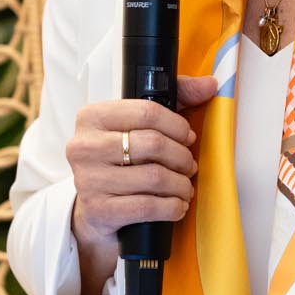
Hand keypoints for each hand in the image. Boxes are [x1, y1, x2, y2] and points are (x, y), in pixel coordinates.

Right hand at [66, 76, 218, 251]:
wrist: (92, 209)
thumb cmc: (117, 161)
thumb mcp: (137, 125)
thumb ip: (175, 98)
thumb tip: (209, 84)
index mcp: (92, 117)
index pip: (147, 112)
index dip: (177, 125)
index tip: (187, 137)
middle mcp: (85, 146)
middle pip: (153, 144)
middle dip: (182, 157)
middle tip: (189, 166)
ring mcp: (89, 179)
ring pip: (154, 177)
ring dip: (180, 185)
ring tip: (184, 187)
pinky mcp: (98, 210)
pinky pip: (148, 206)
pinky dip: (172, 207)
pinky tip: (177, 205)